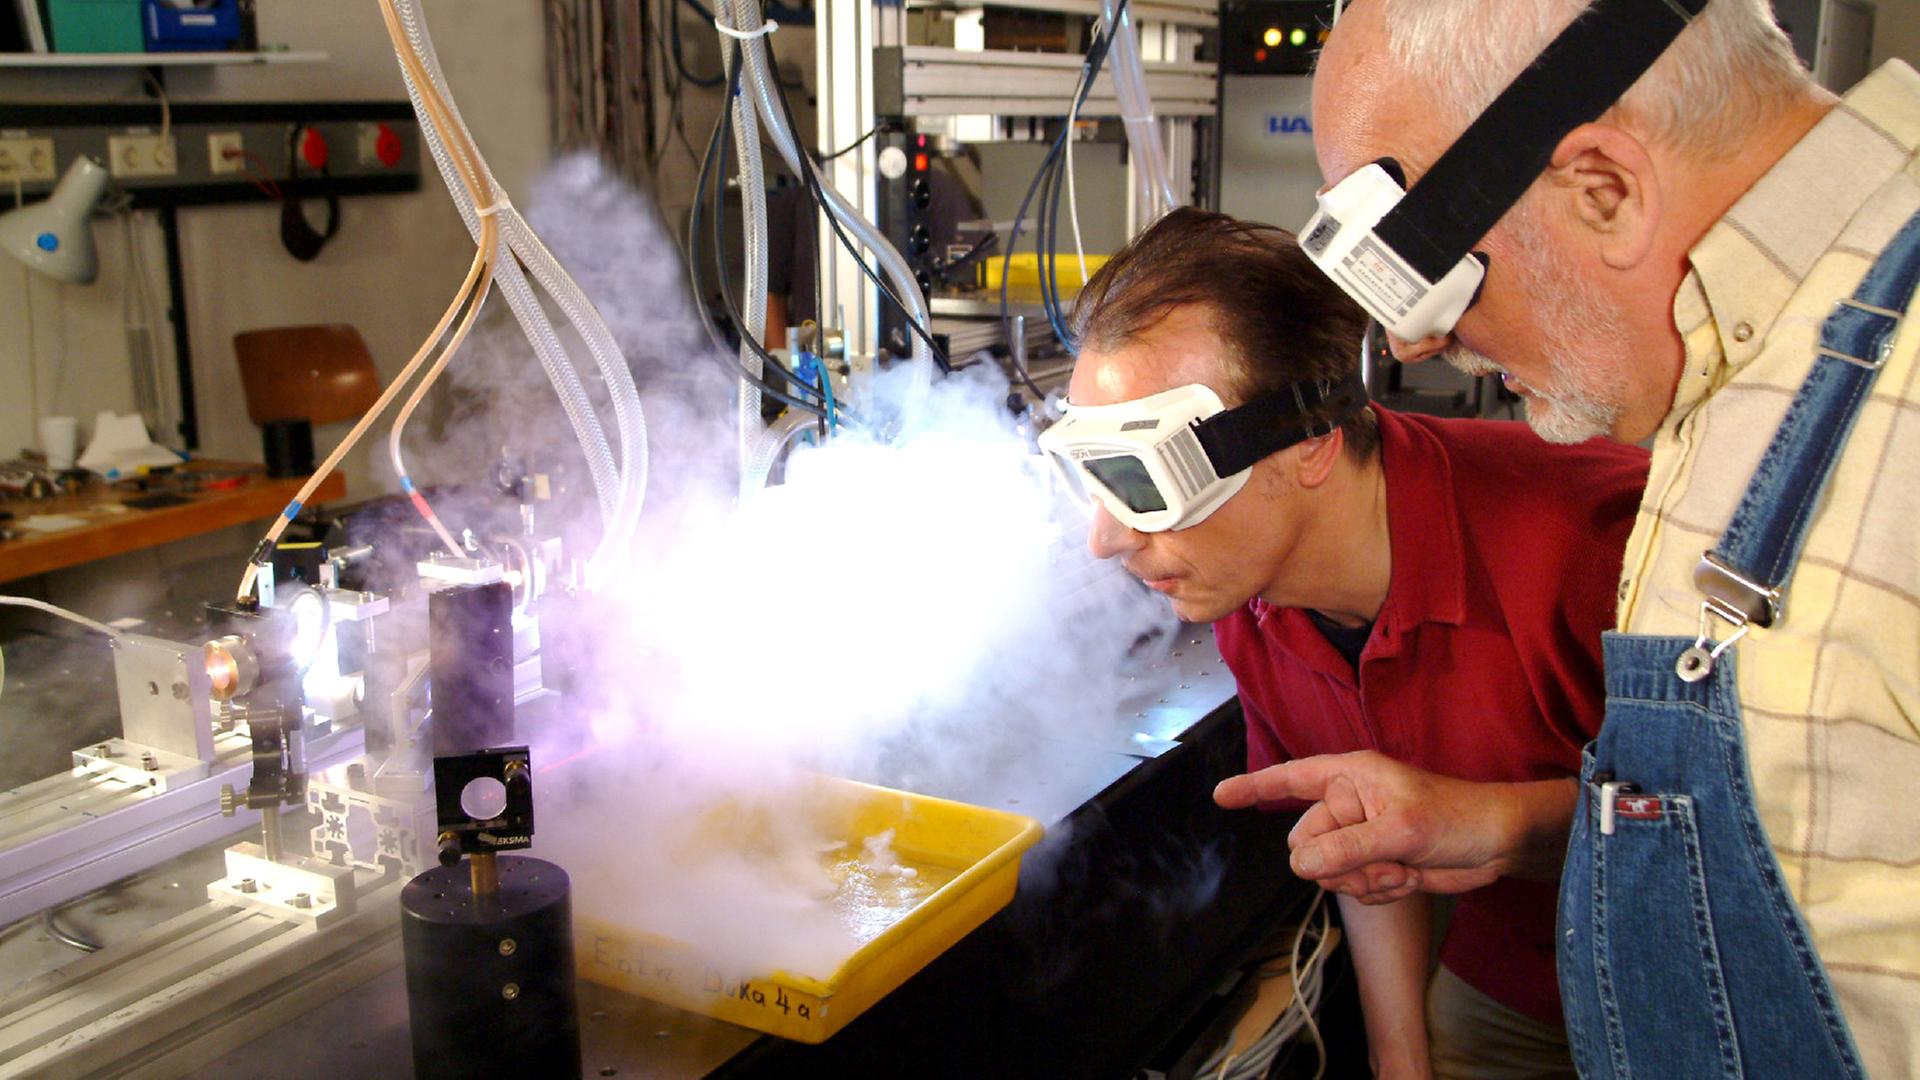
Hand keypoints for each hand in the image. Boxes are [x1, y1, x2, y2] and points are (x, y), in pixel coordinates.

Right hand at [1214, 752, 1569, 903]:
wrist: (1496, 846)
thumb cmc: (1456, 817)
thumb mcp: (1400, 830)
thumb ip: (1346, 847)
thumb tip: (1302, 865)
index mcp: (1348, 777)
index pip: (1290, 779)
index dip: (1254, 788)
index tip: (1220, 796)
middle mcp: (1347, 804)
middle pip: (1304, 844)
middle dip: (1338, 862)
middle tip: (1381, 858)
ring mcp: (1359, 836)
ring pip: (1325, 873)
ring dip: (1362, 881)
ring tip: (1399, 869)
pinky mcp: (1373, 863)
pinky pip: (1350, 888)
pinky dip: (1376, 892)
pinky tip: (1405, 879)